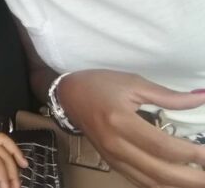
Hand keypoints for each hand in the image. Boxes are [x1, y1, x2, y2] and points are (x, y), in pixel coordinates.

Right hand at [58, 70, 204, 187]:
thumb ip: (168, 96)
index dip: (190, 153)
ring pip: (151, 182)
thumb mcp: (133, 83)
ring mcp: (113, 157)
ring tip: (200, 181)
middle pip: (159, 171)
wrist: (69, 95)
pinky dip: (161, 186)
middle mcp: (116, 144)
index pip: (161, 146)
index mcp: (120, 121)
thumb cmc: (100, 84)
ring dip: (178, 186)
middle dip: (191, 178)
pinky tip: (177, 184)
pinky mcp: (112, 163)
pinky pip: (140, 182)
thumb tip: (201, 98)